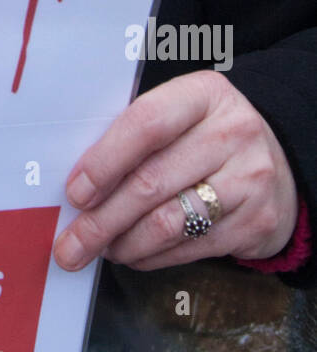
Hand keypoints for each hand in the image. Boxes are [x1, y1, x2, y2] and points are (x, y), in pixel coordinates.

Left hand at [53, 70, 298, 271]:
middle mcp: (233, 132)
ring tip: (100, 249)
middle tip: (71, 242)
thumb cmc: (207, 137)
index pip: (147, 123)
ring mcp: (249, 179)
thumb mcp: (182, 115)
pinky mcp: (257, 223)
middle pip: (151, 182)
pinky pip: (190, 248)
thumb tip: (78, 183)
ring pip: (169, 222)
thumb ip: (136, 135)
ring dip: (123, 243)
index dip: (104, 161)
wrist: (280, 164)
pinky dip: (152, 257)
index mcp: (204, 94)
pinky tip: (133, 254)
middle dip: (101, 219)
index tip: (75, 192)